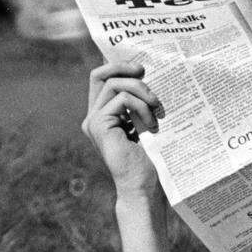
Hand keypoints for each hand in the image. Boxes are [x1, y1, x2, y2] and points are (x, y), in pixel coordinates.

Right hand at [82, 62, 163, 198]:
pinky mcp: (99, 125)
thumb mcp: (147, 122)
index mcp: (104, 114)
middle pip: (100, 75)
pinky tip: (152, 124)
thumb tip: (149, 73)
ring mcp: (94, 121)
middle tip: (144, 70)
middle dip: (123, 67)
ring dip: (141, 90)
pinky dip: (141, 106)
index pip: (102, 79)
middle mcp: (94, 116)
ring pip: (114, 84)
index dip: (117, 65)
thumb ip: (142, 102)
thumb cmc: (150, 158)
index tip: (140, 65)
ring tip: (157, 106)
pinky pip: (121, 99)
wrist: (144, 186)